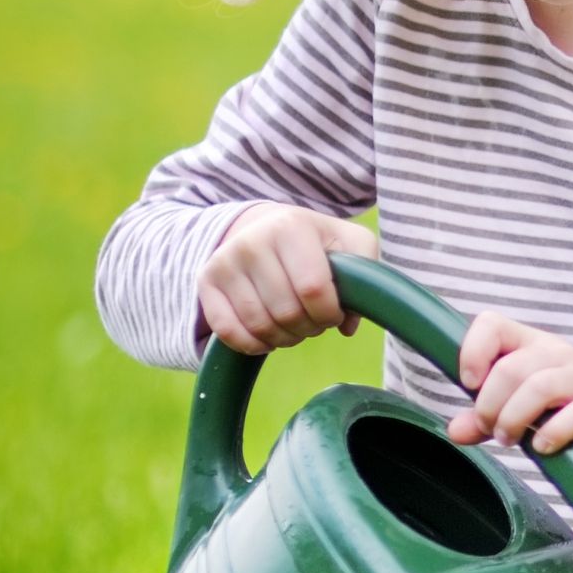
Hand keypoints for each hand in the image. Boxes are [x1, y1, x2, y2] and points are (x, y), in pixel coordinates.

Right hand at [198, 205, 381, 354]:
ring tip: (294, 324)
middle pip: (287, 312)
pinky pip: (227, 332)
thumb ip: (366, 277)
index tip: (334, 312)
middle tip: (313, 319)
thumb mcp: (352, 245)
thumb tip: (347, 326)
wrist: (266, 227)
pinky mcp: (206, 281)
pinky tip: (268, 337)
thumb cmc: (318, 242)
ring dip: (284, 338)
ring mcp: (224, 261)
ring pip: (259, 326)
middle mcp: (252, 241)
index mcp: (291, 227)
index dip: (330, 314)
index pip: (314, 290)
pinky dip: (252, 345)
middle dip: (309, 327)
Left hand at [450, 312, 572, 464]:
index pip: (492, 324)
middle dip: (490, 406)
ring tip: (511, 439)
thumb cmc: (567, 405)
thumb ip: (487, 415)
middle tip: (493, 431)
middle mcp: (556, 354)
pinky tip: (543, 447)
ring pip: (539, 387)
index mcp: (531, 344)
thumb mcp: (523, 405)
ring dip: (514, 419)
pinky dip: (552, 434)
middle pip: (511, 369)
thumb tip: (455, 431)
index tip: (470, 384)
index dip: (472, 351)